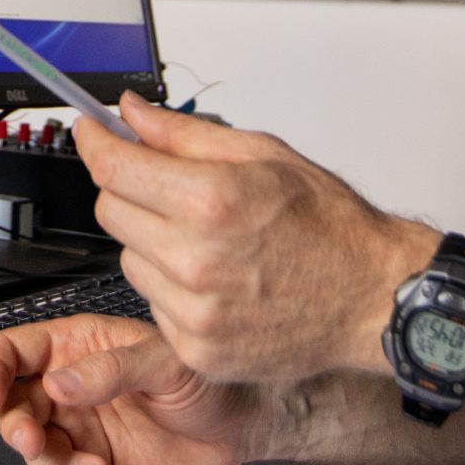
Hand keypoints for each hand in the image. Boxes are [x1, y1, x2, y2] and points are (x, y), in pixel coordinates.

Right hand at [0, 314, 271, 464]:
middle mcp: (72, 389)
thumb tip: (58, 383)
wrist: (242, 427)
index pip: (14, 352)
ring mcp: (83, 430)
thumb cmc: (208, 379)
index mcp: (79, 348)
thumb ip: (110, 370)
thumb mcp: (163, 363)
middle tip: (37, 444)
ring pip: (41, 454)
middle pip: (16, 409)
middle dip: (20, 431)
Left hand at [78, 93, 433, 384]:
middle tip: (166, 187)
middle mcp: (197, 260)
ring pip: (127, 259)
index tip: (91, 132)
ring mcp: (194, 312)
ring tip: (205, 240)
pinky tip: (214, 279)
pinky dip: (171, 287)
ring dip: (150, 241)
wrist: (373, 298)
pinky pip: (152, 304)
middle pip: (110, 211)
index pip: (114, 167)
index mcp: (212, 201)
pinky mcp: (197, 350)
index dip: (95, 143)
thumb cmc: (330, 227)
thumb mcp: (263, 155)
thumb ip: (185, 135)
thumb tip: (131, 115)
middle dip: (128, 189)